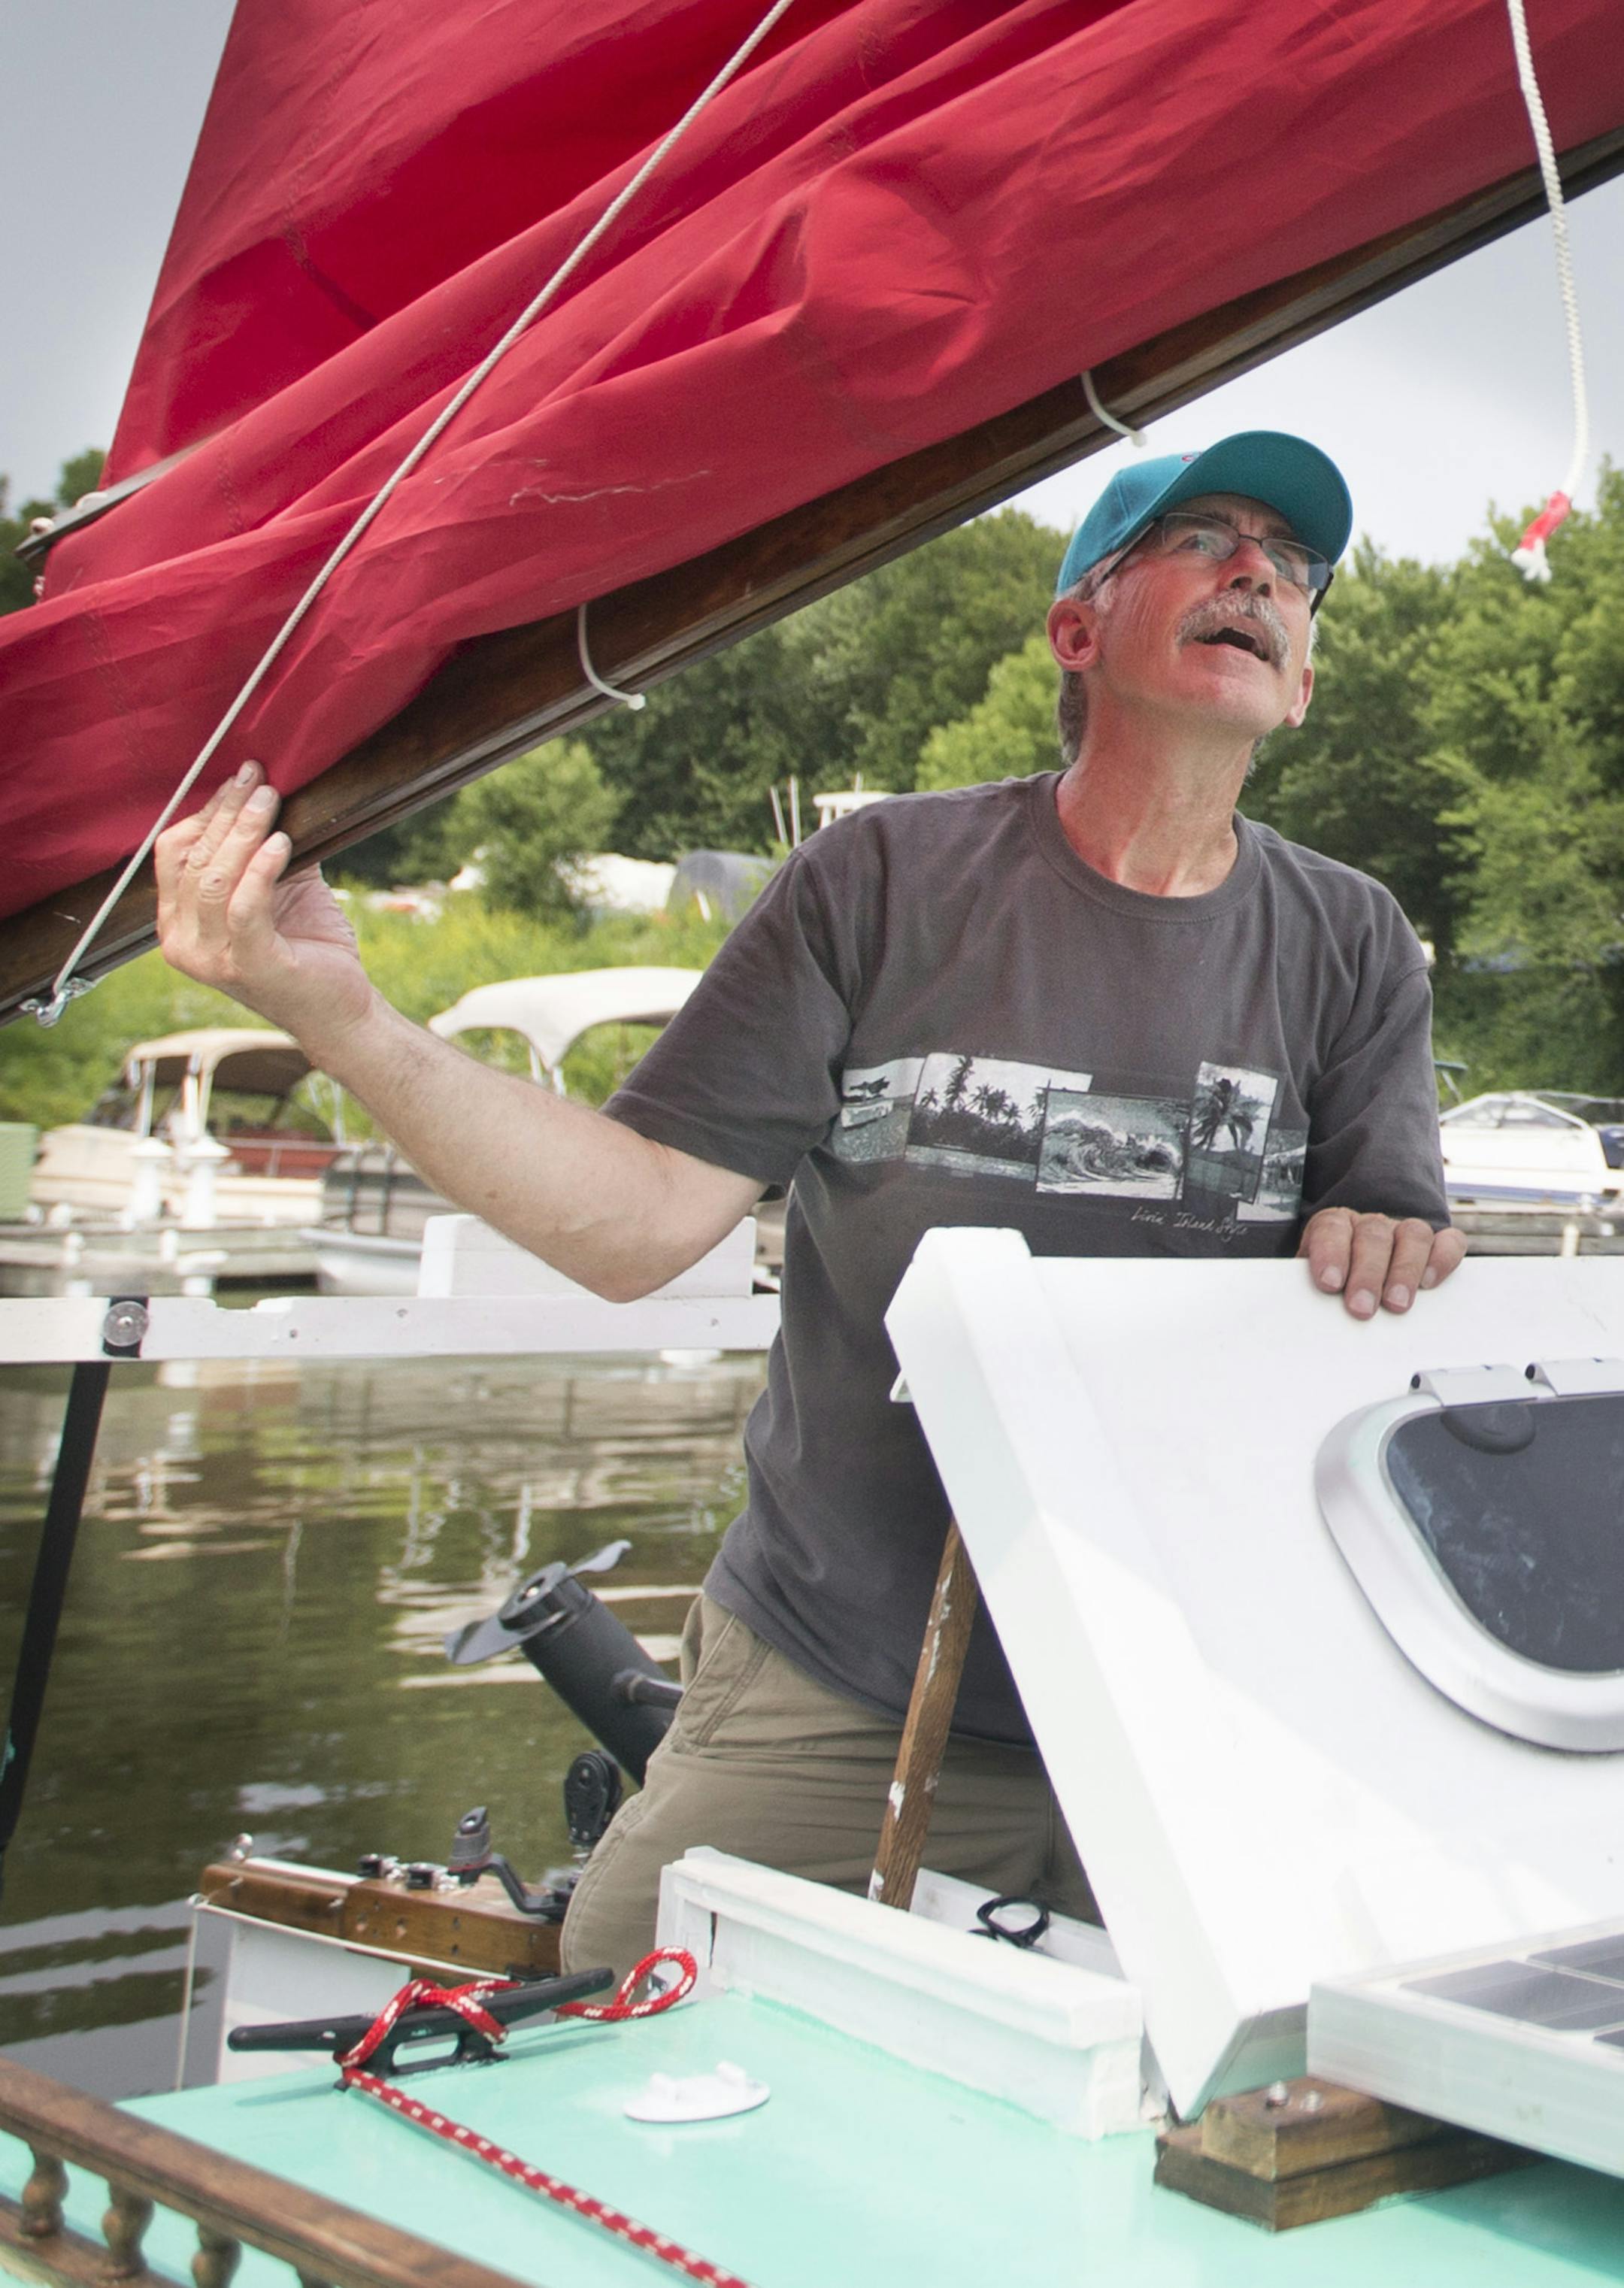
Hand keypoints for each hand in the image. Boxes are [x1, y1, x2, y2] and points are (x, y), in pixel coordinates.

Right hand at [154, 762, 373, 1053]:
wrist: (339, 1010)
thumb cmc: (308, 949)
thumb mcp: (281, 888)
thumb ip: (266, 849)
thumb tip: (271, 791)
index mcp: (178, 923)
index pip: (174, 854)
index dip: (205, 812)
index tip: (239, 778)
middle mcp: (183, 943)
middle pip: (193, 860)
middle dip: (226, 812)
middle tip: (257, 778)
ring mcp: (210, 959)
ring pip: (213, 879)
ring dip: (243, 832)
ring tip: (269, 800)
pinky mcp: (247, 965)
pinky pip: (244, 906)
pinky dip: (261, 869)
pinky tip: (281, 842)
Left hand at [1299, 1207, 1466, 1319]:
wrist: (1358, 1264)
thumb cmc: (1335, 1278)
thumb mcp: (1315, 1281)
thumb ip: (1311, 1289)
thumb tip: (1304, 1310)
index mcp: (1335, 1225)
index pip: (1331, 1228)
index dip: (1330, 1253)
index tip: (1329, 1283)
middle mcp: (1372, 1224)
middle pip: (1373, 1236)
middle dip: (1367, 1275)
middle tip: (1361, 1307)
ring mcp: (1404, 1231)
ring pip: (1412, 1236)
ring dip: (1404, 1271)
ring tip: (1396, 1304)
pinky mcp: (1436, 1244)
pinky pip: (1449, 1242)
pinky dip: (1443, 1260)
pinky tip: (1430, 1282)